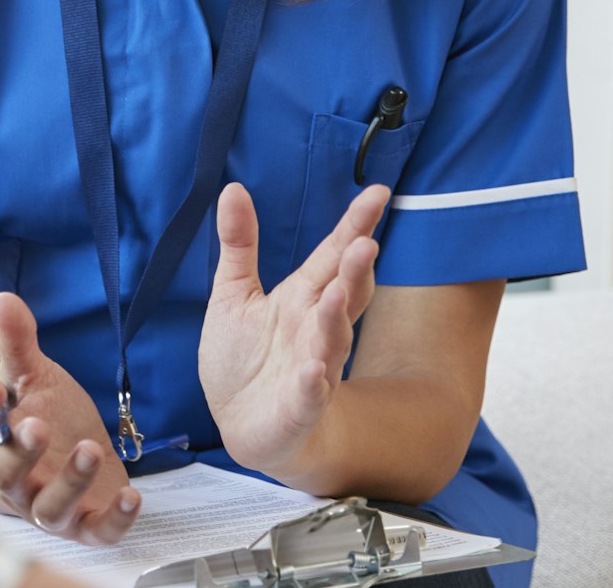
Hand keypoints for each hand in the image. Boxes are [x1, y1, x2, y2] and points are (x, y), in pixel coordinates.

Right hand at [0, 292, 142, 544]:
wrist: (81, 450)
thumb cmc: (50, 414)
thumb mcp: (36, 376)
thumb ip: (17, 342)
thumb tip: (4, 297)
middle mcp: (15, 483)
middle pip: (3, 477)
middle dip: (21, 453)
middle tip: (39, 424)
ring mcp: (49, 507)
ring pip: (48, 510)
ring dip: (69, 483)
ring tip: (90, 449)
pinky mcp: (87, 524)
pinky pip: (98, 532)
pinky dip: (116, 520)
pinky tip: (133, 495)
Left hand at [197, 183, 386, 478]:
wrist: (243, 425)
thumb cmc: (244, 357)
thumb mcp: (234, 293)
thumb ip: (239, 243)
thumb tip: (233, 187)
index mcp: (303, 297)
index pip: (333, 254)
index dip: (355, 225)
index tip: (380, 192)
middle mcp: (316, 328)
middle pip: (344, 293)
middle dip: (355, 269)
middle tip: (365, 243)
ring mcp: (313, 367)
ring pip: (332, 340)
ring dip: (336, 318)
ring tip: (338, 293)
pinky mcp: (298, 406)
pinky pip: (309, 394)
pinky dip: (312, 383)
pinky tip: (315, 372)